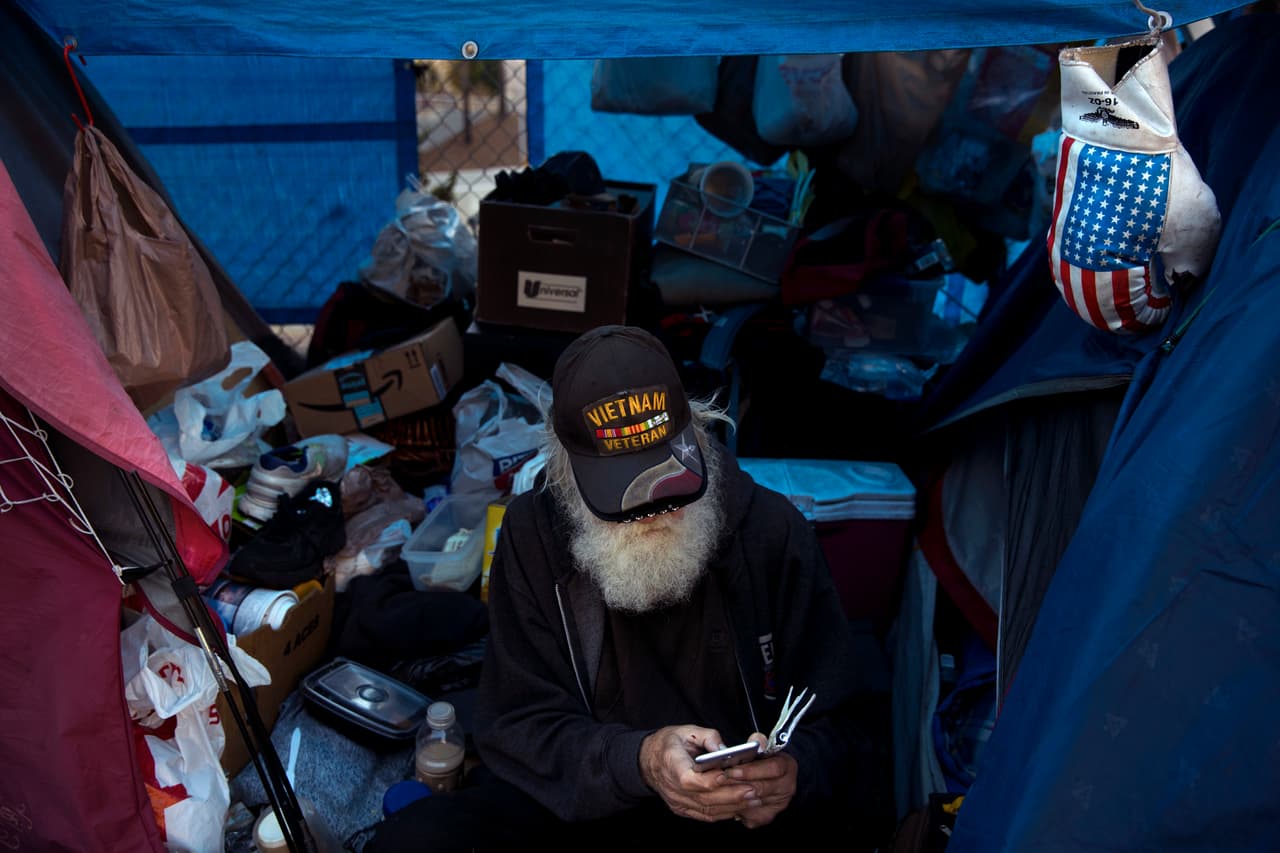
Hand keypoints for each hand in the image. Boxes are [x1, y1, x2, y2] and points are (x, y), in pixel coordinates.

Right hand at [639, 725, 759, 822]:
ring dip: (732, 806)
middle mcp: (673, 788)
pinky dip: (724, 813)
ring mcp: (677, 802)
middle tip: (752, 790)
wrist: (648, 761)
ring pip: (707, 810)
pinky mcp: (683, 810)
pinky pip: (705, 815)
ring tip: (753, 799)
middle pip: (703, 798)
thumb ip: (708, 737)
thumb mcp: (687, 731)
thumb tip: (724, 748)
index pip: (689, 779)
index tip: (728, 776)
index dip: (709, 781)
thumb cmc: (669, 744)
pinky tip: (740, 808)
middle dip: (731, 795)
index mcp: (671, 764)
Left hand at [726, 748, 797, 828]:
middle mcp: (786, 786)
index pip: (773, 768)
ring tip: (717, 789)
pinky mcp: (768, 816)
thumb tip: (754, 741)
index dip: (751, 770)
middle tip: (719, 781)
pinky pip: (750, 817)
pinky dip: (737, 810)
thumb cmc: (760, 757)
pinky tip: (725, 801)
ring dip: (734, 798)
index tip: (731, 769)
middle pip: (762, 789)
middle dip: (738, 784)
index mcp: (786, 766)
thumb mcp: (760, 743)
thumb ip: (757, 741)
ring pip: (753, 804)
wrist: (769, 774)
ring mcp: (778, 804)